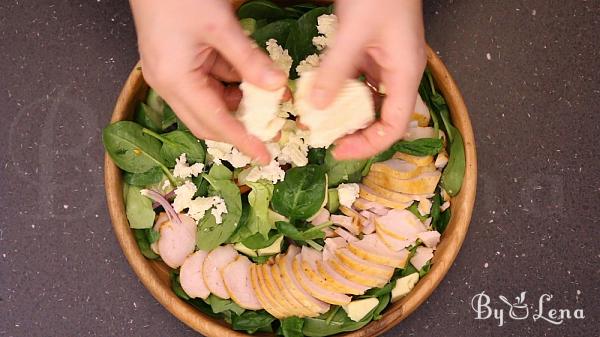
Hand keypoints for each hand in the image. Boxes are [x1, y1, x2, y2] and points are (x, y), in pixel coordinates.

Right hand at [129, 0, 286, 163]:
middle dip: (237, 130)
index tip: (264, 156)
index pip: (215, 122)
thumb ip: (249, 60)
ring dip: (234, 107)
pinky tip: (247, 81)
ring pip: (207, 105)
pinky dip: (227, 87)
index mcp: (176, 81)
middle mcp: (168, 85)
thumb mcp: (220, 26)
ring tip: (263, 104)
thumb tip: (277, 86)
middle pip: (206, 122)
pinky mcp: (175, 64)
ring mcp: (169, 75)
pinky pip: (205, 86)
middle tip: (268, 133)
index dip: (242, 141)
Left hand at [311, 0, 425, 159]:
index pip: (393, 127)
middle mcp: (398, 74)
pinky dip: (338, 90)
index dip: (368, 145)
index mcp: (404, 75)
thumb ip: (335, 70)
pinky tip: (319, 91)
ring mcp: (384, 63)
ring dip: (344, 112)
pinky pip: (356, 81)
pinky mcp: (371, 52)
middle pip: (381, 118)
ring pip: (366, 101)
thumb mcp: (353, 33)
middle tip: (324, 137)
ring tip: (318, 120)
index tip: (339, 149)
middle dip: (354, 132)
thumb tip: (316, 106)